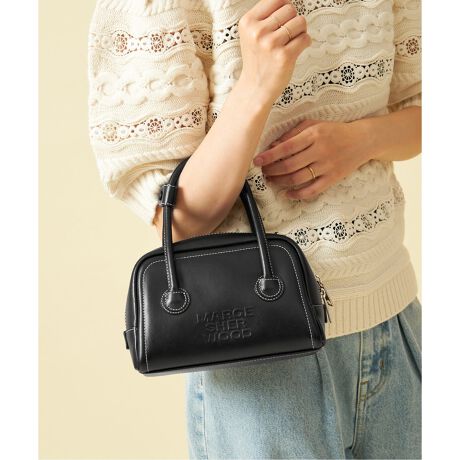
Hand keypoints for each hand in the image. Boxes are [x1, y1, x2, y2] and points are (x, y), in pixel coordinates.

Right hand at [238, 0, 310, 103]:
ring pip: (300, 22)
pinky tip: (296, 50)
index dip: (284, 9)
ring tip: (291, 43)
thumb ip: (266, 16)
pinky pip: (305, 38)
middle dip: (293, 20)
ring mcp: (271, 44)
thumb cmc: (258, 60)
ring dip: (300, 31)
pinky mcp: (284, 56)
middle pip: (290, 9)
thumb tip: (288, 2)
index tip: (282, 21)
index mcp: (248, 22)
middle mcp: (258, 31)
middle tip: (287, 35)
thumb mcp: (252, 34)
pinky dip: (305, 43)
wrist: (255, 88)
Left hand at [252, 119, 373, 199]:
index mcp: (314, 134)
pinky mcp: (333, 179)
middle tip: (263, 171)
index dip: (269, 156)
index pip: (286, 148)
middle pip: (289, 165)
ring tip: (271, 180)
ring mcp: (327, 166)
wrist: (363, 140)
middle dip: (271, 170)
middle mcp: (320, 151)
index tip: (257, 160)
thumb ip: (292, 134)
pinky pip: (312, 190)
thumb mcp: (313, 124)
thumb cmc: (334, 131)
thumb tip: (272, 145)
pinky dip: (297, 195)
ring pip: (297, 178)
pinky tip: (287, 193)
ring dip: (280, 182)